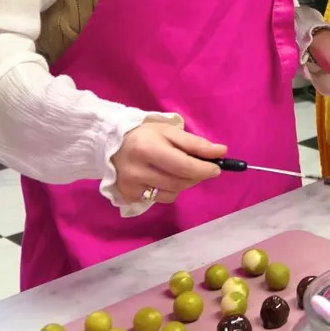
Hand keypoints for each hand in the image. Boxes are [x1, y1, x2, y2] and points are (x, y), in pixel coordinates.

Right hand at [112, 122, 226, 204]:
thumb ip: (195, 143)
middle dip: (197, 176)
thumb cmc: (144, 135)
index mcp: (148, 149)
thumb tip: (221, 152)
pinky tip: (161, 177)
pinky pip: (160, 198)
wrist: (108, 144)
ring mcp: (132, 187)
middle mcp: (138, 171)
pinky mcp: (129, 197)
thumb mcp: (169, 132)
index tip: (217, 167)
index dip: (204, 169)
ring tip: (177, 169)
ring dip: (183, 183)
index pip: (184, 166)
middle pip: (180, 182)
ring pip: (172, 193)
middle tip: (201, 167)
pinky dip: (169, 189)